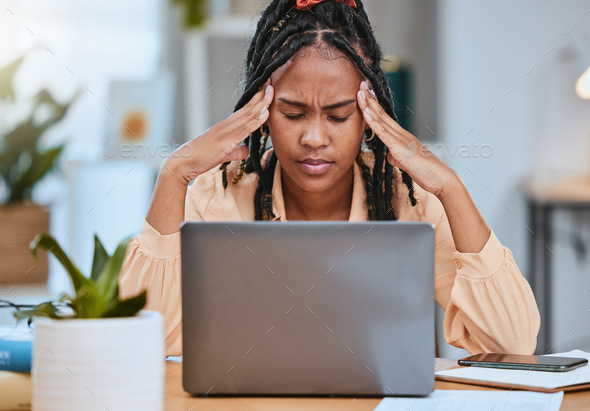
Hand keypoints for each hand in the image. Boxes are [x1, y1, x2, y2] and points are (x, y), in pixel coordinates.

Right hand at [164, 80, 273, 185]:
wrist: (183, 162)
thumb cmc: (200, 158)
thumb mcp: (223, 154)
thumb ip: (236, 151)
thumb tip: (246, 150)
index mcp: (226, 126)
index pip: (245, 109)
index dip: (257, 98)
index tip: (266, 88)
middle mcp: (226, 125)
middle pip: (248, 107)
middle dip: (261, 94)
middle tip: (271, 80)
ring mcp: (226, 131)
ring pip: (248, 115)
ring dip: (262, 103)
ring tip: (272, 90)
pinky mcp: (226, 141)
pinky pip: (244, 129)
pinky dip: (256, 120)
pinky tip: (265, 113)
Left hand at [356, 80, 458, 198]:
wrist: (439, 178)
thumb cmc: (425, 171)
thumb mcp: (405, 163)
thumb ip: (396, 157)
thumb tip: (389, 155)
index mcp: (402, 136)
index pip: (384, 118)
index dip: (374, 105)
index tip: (365, 93)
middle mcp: (401, 133)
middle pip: (381, 113)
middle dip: (369, 99)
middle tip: (360, 83)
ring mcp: (400, 138)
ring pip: (380, 119)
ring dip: (368, 105)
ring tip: (360, 91)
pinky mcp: (399, 147)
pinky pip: (383, 132)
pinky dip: (373, 121)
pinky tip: (365, 111)